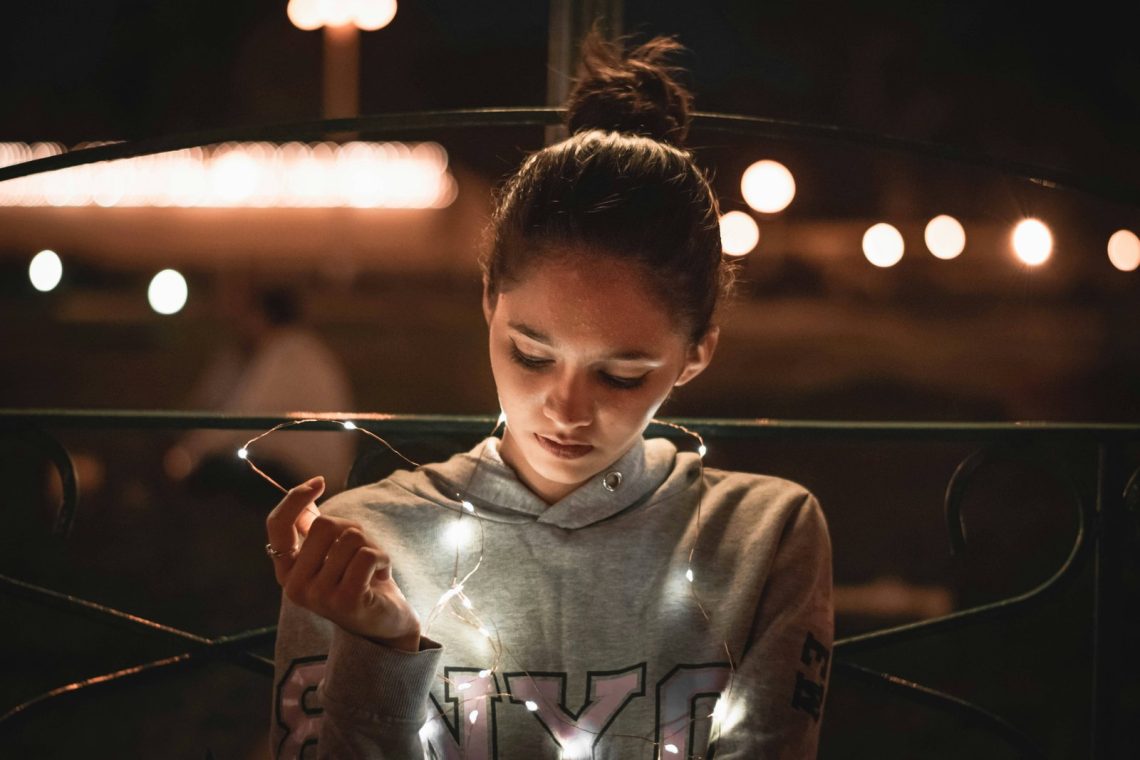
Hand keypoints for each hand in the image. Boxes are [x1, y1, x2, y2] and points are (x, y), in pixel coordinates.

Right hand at [265, 476, 421, 651]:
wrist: (386, 622)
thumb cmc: (358, 580)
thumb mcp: (332, 553)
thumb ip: (314, 529)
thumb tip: (307, 491)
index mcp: (287, 571)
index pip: (277, 525)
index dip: (295, 498)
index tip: (318, 482)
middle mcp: (295, 586)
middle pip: (323, 524)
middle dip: (351, 529)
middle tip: (361, 552)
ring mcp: (319, 596)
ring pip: (350, 538)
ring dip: (370, 546)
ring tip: (370, 569)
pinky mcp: (346, 601)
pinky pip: (367, 555)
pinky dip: (382, 559)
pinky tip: (380, 577)